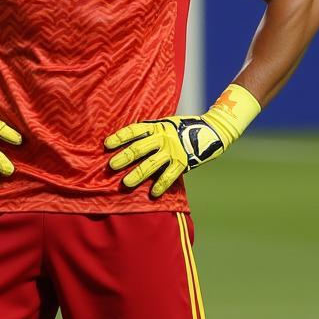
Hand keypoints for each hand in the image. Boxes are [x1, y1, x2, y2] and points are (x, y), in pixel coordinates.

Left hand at [104, 84, 260, 197]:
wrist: (212, 130)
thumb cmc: (182, 128)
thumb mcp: (164, 124)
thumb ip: (149, 133)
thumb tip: (126, 143)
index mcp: (157, 126)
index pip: (134, 130)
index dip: (120, 137)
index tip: (106, 144)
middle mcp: (164, 137)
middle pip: (140, 148)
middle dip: (124, 157)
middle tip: (111, 166)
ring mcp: (174, 150)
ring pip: (152, 164)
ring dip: (138, 174)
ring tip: (125, 183)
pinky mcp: (184, 162)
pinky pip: (170, 176)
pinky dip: (161, 185)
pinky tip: (153, 193)